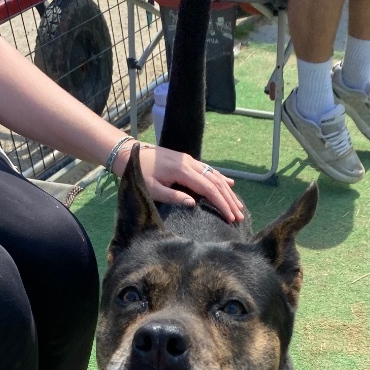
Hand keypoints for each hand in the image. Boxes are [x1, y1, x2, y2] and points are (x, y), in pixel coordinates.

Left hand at [115, 142, 244, 222]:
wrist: (130, 153)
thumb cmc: (139, 174)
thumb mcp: (152, 189)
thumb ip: (173, 196)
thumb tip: (193, 204)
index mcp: (183, 171)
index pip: (208, 188)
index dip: (221, 203)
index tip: (230, 217)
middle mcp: (190, 163)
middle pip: (216, 182)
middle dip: (229, 200)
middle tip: (240, 216)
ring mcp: (190, 161)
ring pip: (214, 176)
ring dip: (228, 191)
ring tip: (238, 205)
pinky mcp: (187, 161)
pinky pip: (208, 170)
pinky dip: (221, 178)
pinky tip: (230, 184)